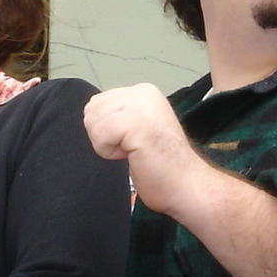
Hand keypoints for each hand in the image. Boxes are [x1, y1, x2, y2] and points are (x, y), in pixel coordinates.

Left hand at [84, 84, 208, 217]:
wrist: (185, 184)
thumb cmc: (162, 164)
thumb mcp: (139, 126)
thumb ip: (119, 114)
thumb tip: (90, 113)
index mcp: (144, 92)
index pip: (98, 102)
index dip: (106, 128)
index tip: (133, 140)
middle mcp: (142, 92)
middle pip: (92, 110)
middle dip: (104, 135)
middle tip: (133, 148)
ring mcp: (140, 105)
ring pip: (93, 122)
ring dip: (107, 145)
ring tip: (134, 151)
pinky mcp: (135, 123)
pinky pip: (99, 135)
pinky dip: (109, 152)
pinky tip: (132, 155)